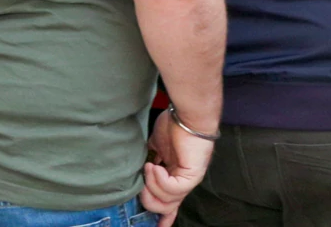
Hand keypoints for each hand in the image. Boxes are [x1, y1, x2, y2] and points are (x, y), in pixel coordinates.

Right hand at [141, 109, 214, 226]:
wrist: (188, 114)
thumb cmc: (174, 124)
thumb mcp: (156, 145)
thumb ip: (150, 159)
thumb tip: (139, 170)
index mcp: (175, 176)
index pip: (171, 203)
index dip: (163, 217)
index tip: (157, 226)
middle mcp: (183, 182)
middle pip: (165, 207)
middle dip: (148, 198)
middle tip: (142, 180)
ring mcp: (188, 180)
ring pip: (167, 201)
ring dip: (151, 184)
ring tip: (149, 165)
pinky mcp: (191, 175)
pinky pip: (172, 189)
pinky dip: (159, 179)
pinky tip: (155, 165)